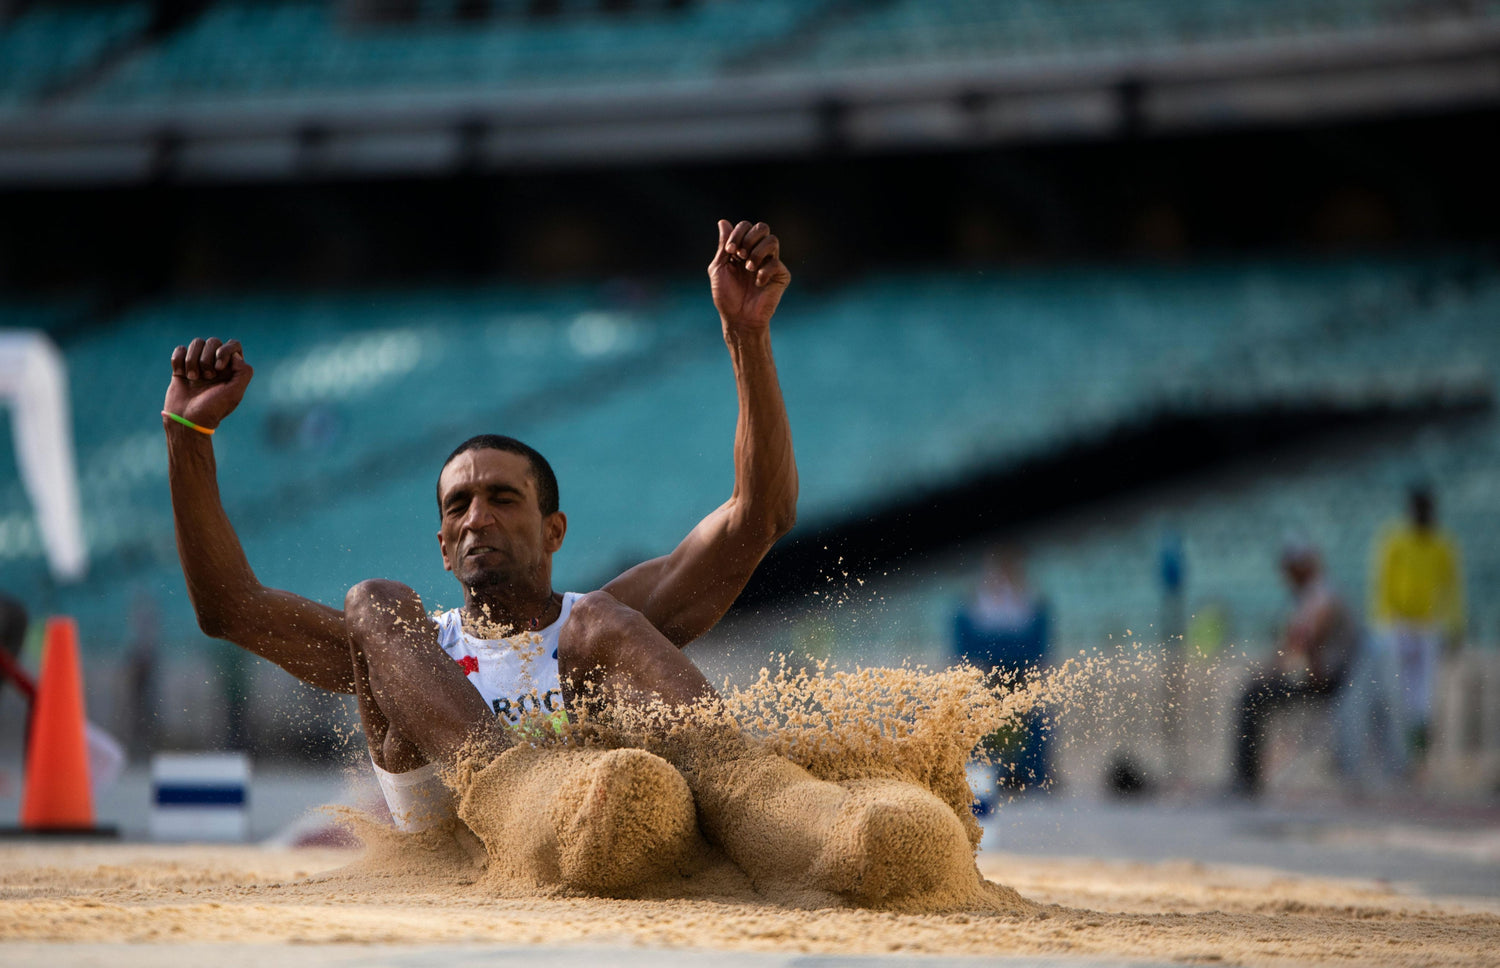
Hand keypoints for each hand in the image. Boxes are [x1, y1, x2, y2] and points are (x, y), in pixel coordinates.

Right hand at [164, 337, 252, 430]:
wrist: (186, 419)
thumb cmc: (212, 409)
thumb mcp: (234, 394)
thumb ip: (243, 372)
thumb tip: (235, 354)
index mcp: (232, 369)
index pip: (234, 345)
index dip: (225, 351)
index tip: (219, 368)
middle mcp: (216, 364)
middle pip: (213, 341)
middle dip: (207, 358)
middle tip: (207, 377)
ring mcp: (199, 364)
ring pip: (196, 343)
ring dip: (192, 360)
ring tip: (193, 378)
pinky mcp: (182, 367)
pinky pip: (180, 350)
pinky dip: (179, 360)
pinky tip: (181, 375)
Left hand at [709, 220, 790, 334]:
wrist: (738, 318)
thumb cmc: (727, 296)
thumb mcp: (719, 268)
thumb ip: (723, 246)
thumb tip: (723, 222)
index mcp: (743, 249)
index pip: (746, 226)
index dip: (737, 233)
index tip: (729, 251)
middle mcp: (758, 253)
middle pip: (762, 227)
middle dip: (749, 237)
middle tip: (740, 254)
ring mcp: (771, 264)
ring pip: (773, 240)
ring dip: (757, 252)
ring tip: (748, 267)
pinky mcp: (781, 276)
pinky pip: (776, 264)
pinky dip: (764, 272)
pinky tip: (757, 283)